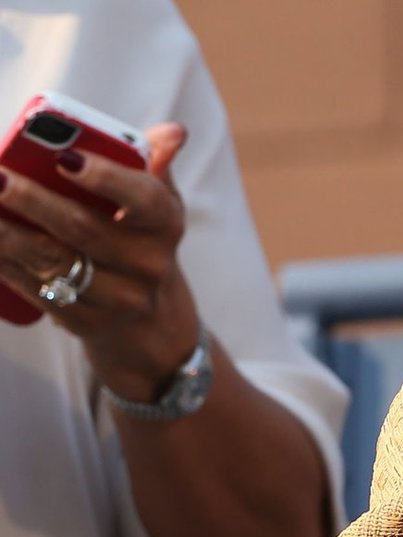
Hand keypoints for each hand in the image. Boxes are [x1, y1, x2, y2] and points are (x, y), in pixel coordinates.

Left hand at [0, 122, 201, 403]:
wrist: (146, 316)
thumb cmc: (137, 238)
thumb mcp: (152, 203)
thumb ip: (151, 163)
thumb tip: (173, 133)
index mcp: (165, 224)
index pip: (144, 199)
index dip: (106, 178)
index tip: (66, 158)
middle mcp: (149, 265)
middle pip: (85, 230)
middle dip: (34, 201)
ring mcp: (120, 300)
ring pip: (53, 262)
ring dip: (7, 234)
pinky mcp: (87, 324)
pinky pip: (37, 290)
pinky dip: (4, 264)